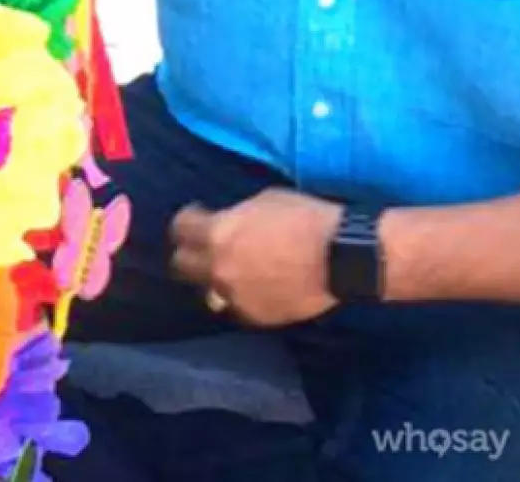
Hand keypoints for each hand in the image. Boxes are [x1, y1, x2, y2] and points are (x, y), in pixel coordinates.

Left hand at [170, 189, 343, 326]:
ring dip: (213, 279)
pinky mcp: (257, 317)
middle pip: (181, 265)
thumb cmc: (303, 218)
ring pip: (206, 292)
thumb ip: (234, 218)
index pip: (179, 229)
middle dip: (189, 252)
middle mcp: (218, 268)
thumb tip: (227, 224)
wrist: (341, 257)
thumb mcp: (261, 202)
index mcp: (216, 234)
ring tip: (228, 270)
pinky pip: (235, 307)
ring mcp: (236, 297)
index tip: (197, 215)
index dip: (187, 219)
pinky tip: (251, 287)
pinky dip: (238, 297)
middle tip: (204, 244)